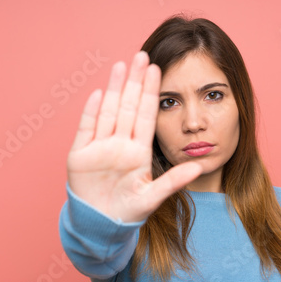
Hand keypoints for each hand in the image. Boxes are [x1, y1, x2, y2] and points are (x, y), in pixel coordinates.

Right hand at [66, 51, 202, 222]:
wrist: (101, 226)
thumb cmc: (128, 212)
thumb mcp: (153, 196)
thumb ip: (174, 181)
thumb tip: (200, 166)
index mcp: (138, 151)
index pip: (147, 115)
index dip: (152, 93)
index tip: (158, 70)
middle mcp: (120, 144)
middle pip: (129, 107)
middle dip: (135, 82)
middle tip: (142, 55)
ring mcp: (100, 147)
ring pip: (109, 112)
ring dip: (115, 89)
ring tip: (122, 66)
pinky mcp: (80, 155)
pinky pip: (87, 129)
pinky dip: (92, 112)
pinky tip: (100, 93)